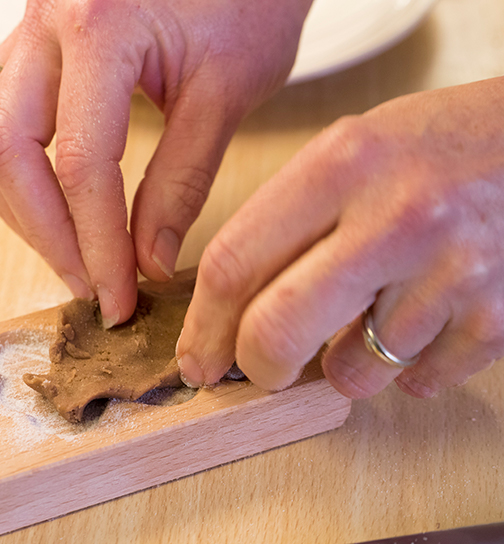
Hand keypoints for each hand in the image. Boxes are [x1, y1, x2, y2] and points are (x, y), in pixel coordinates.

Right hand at [0, 0, 311, 326]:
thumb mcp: (228, 89)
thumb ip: (182, 180)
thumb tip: (147, 261)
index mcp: (101, 23)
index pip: (80, 162)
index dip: (97, 243)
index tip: (118, 296)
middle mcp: (45, 20)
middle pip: (6, 149)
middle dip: (46, 233)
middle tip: (89, 284)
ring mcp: (27, 26)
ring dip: (14, 200)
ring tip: (64, 246)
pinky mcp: (27, 39)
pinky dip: (5, 163)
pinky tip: (44, 194)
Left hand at [177, 77, 503, 398]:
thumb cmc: (441, 146)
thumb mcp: (352, 150)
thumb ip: (289, 221)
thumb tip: (231, 310)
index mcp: (341, 165)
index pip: (234, 262)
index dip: (202, 325)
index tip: (196, 355)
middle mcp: (393, 218)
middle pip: (276, 330)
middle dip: (255, 366)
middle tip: (258, 367)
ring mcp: (450, 272)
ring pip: (350, 371)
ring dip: (343, 362)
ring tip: (370, 313)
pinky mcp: (495, 319)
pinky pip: (416, 382)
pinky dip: (405, 366)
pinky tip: (419, 319)